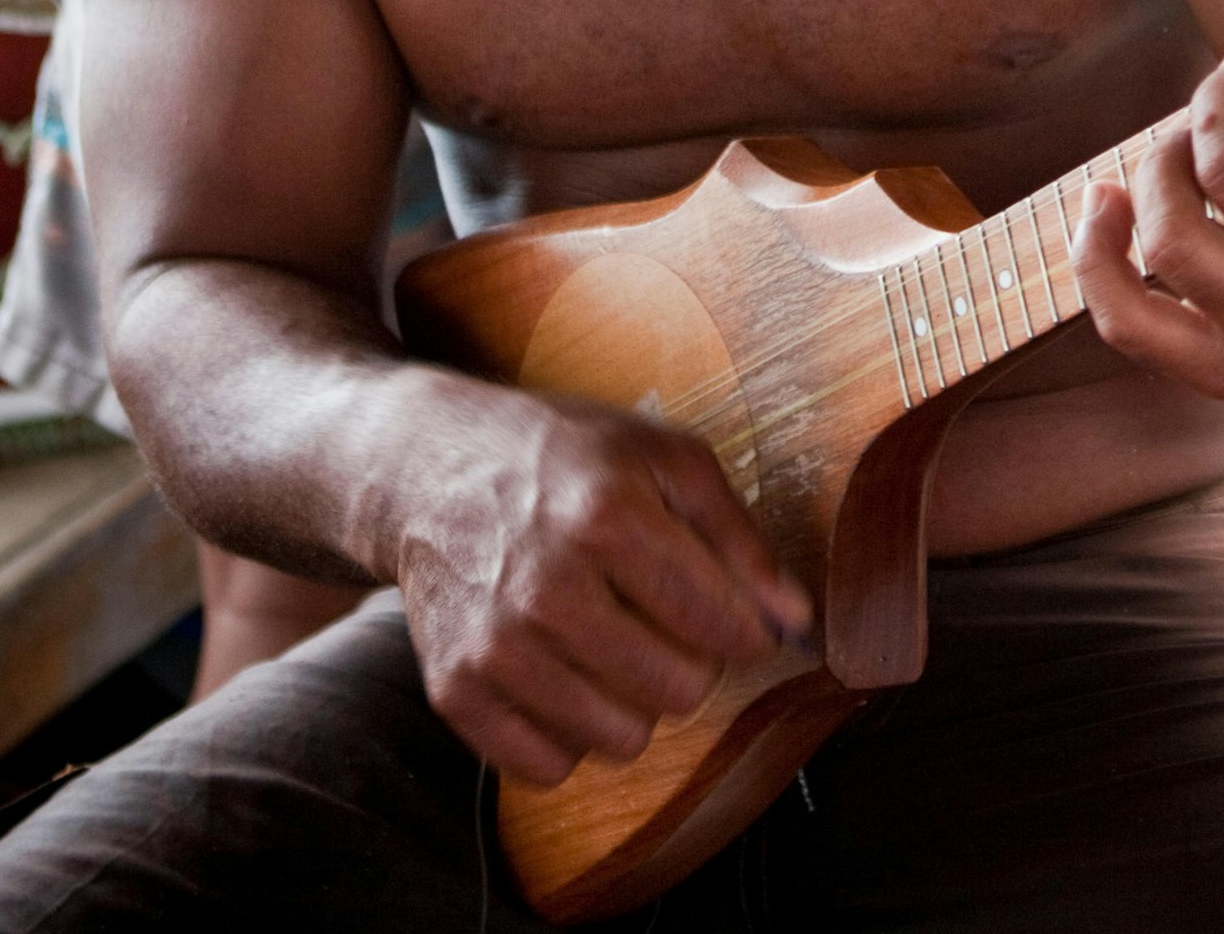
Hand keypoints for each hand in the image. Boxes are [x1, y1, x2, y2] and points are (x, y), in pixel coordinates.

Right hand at [384, 384, 812, 786]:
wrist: (429, 470)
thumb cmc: (564, 460)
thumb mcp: (665, 458)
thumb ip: (739, 536)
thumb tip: (794, 618)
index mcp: (606, 519)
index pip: (716, 619)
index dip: (748, 629)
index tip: (741, 619)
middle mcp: (545, 591)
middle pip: (677, 689)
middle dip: (694, 663)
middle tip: (668, 624)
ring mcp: (494, 648)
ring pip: (620, 737)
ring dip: (635, 702)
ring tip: (616, 645)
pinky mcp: (455, 691)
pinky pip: (549, 766)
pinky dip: (570, 733)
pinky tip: (567, 675)